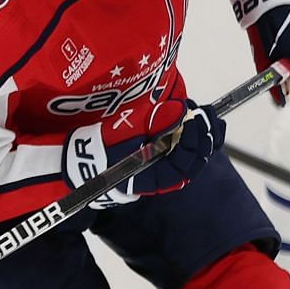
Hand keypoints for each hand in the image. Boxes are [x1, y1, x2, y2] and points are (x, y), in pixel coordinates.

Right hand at [65, 95, 224, 203]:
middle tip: (205, 113)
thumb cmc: (100, 148)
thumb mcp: (123, 131)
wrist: (82, 160)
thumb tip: (179, 110)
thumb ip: (153, 122)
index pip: (183, 161)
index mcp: (153, 176)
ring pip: (192, 159)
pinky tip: (197, 124)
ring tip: (208, 117)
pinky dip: (194, 140)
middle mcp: (162, 178)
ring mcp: (163, 172)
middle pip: (193, 162)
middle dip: (203, 137)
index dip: (191, 139)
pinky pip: (184, 154)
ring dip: (203, 138)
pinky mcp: (160, 162)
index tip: (191, 116)